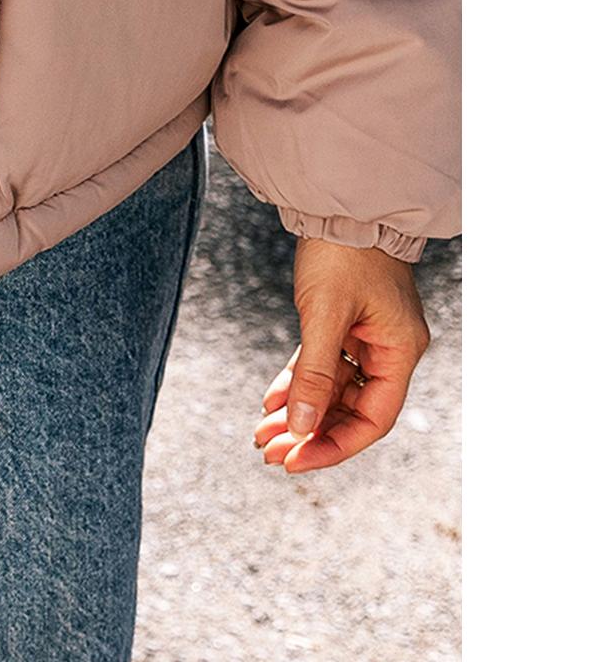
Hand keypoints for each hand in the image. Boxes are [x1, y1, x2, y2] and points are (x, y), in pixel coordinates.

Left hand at [253, 237, 429, 473]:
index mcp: (400, 351)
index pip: (372, 419)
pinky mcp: (346, 322)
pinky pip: (323, 364)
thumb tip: (302, 428)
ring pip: (334, 389)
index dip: (334, 446)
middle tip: (269, 453)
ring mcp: (368, 335)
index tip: (295, 461)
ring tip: (262, 434)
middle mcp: (389, 349)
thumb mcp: (326, 315)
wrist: (338, 200)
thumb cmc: (342, 253)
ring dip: (300, 410)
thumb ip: (316, 375)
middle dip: (310, 432)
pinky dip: (299, 382)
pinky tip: (270, 400)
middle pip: (351, 409)